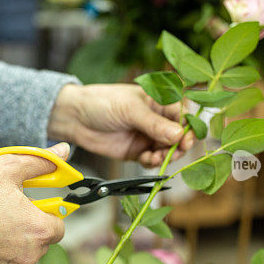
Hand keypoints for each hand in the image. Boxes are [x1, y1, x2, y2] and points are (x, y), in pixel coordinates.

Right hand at [0, 143, 68, 263]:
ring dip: (13, 240)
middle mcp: (28, 255)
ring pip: (21, 253)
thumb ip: (42, 161)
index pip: (59, 225)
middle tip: (8, 209)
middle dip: (29, 225)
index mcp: (38, 230)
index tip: (33, 204)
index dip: (47, 212)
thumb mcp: (9, 167)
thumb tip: (64, 152)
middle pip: (41, 241)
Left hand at [48, 84, 194, 167]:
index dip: (187, 127)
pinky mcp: (137, 151)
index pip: (182, 114)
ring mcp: (148, 136)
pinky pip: (153, 160)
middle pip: (179, 135)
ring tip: (156, 157)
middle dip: (179, 145)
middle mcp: (157, 119)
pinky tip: (147, 160)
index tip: (186, 139)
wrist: (75, 118)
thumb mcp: (130, 109)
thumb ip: (153, 123)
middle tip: (175, 152)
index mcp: (159, 101)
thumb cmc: (102, 102)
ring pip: (168, 150)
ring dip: (166, 156)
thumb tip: (178, 135)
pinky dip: (154, 162)